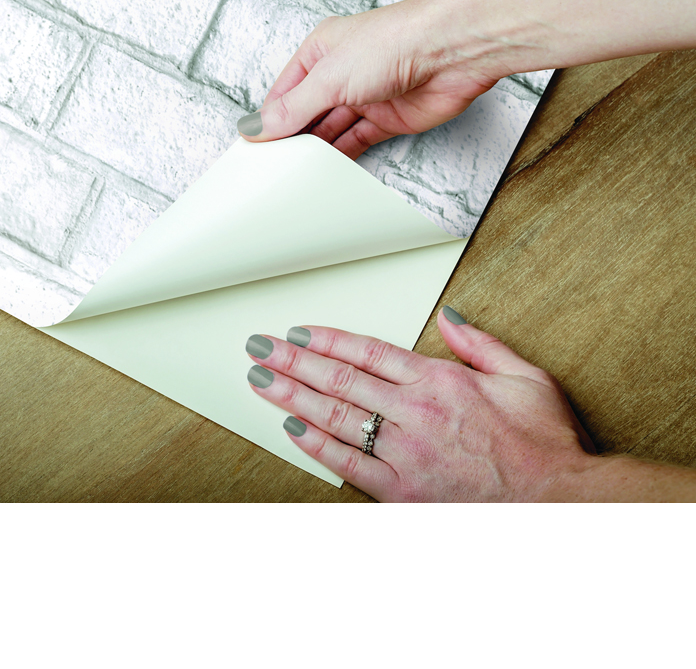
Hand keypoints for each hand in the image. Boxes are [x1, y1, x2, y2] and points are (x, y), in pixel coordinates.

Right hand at [238, 1, 501, 160]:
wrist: (452, 51)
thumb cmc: (395, 41)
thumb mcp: (329, 77)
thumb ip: (293, 108)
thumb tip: (257, 126)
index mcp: (320, 51)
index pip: (284, 92)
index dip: (268, 119)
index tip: (254, 147)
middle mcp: (341, 73)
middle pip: (306, 113)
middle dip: (291, 137)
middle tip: (272, 166)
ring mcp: (365, 96)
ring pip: (331, 130)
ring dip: (316, 150)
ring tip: (295, 174)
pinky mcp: (388, 119)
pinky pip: (357, 141)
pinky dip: (343, 157)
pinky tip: (327, 171)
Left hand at [245, 308, 596, 501]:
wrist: (562, 504)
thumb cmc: (544, 444)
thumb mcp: (525, 377)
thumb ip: (480, 344)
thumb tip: (448, 318)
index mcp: (439, 381)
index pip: (367, 351)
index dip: (327, 339)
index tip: (298, 330)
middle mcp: (415, 413)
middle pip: (340, 379)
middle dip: (293, 360)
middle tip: (260, 347)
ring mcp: (406, 453)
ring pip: (335, 417)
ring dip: (292, 396)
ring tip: (260, 379)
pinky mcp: (403, 491)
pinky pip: (348, 465)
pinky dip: (316, 446)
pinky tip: (291, 428)